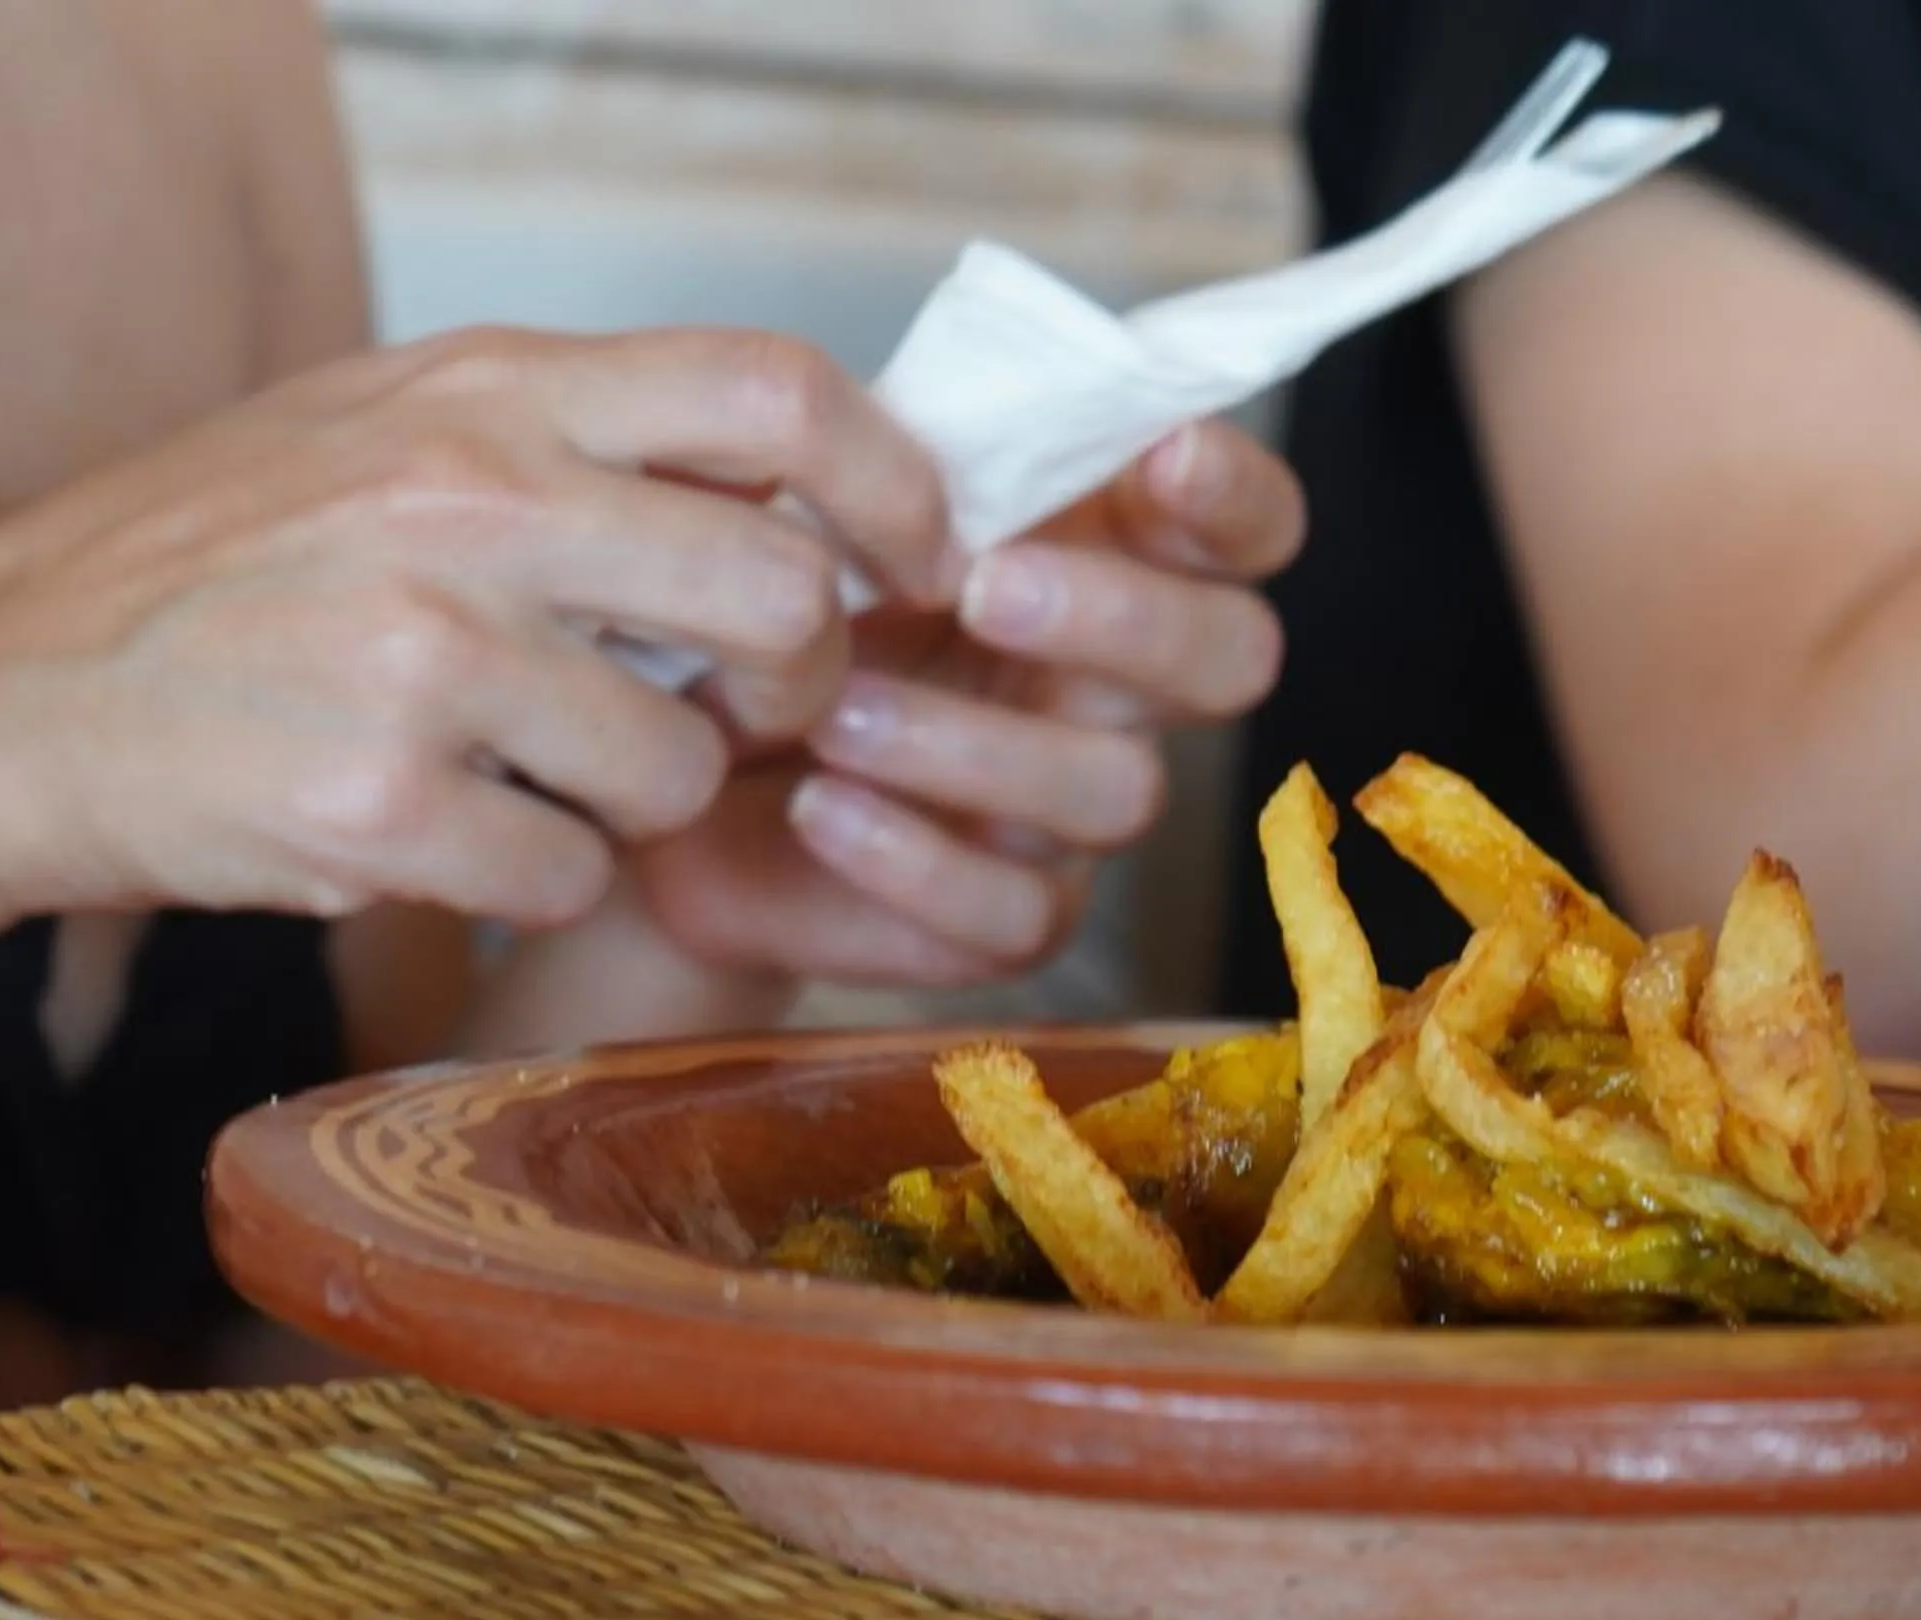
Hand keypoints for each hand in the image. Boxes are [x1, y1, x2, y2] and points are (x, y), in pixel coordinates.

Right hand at [0, 326, 958, 930]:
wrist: (3, 694)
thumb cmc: (224, 564)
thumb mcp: (395, 429)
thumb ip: (582, 443)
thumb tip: (801, 496)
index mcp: (489, 392)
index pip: (777, 394)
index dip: (895, 486)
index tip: (923, 563)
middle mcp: (468, 502)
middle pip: (782, 600)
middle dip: (798, 688)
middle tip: (745, 717)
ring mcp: (422, 655)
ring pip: (678, 771)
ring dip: (638, 804)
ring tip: (531, 774)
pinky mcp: (378, 804)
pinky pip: (567, 875)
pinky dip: (531, 878)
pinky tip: (448, 835)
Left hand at [630, 418, 1305, 984]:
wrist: (673, 753)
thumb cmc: (783, 599)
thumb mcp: (845, 495)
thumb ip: (930, 449)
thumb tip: (976, 401)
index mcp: (1111, 558)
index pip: (1247, 527)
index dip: (1233, 494)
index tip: (1161, 457)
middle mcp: (1121, 687)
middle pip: (1232, 658)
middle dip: (1126, 617)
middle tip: (983, 586)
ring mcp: (1075, 811)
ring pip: (1117, 789)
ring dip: (973, 743)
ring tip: (833, 709)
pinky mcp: (1006, 917)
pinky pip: (1014, 910)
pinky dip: (912, 858)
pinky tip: (818, 807)